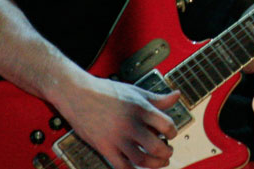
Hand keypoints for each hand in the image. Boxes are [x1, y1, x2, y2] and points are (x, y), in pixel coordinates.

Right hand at [55, 76, 180, 168]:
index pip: (167, 125)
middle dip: (167, 152)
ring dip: (154, 164)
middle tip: (167, 151)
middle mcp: (130, 124)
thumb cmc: (106, 91)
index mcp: (140, 108)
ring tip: (158, 161)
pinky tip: (138, 167)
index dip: (172, 132)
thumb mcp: (134, 91)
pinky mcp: (104, 147)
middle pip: (157, 146)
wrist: (77, 93)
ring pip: (142, 160)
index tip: (170, 134)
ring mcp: (116, 137)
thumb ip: (157, 98)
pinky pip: (122, 166)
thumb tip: (176, 96)